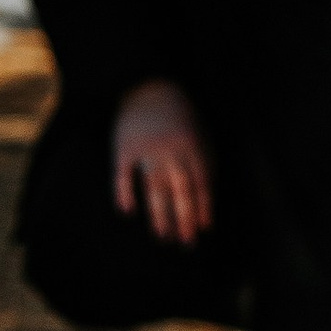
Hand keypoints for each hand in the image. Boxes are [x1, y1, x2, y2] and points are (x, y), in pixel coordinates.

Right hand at [114, 78, 211, 246]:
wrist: (148, 88)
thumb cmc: (180, 119)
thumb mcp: (200, 136)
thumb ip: (206, 165)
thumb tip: (208, 203)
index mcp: (193, 145)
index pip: (201, 182)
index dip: (203, 206)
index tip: (203, 229)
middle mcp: (171, 148)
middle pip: (179, 188)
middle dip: (184, 217)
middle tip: (185, 242)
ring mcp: (146, 147)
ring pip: (154, 186)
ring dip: (158, 213)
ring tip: (163, 236)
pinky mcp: (123, 147)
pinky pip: (122, 174)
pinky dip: (124, 192)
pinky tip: (127, 212)